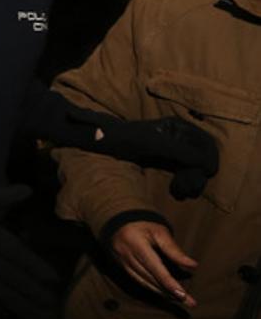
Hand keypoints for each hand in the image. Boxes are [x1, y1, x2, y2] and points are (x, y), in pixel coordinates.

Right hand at [0, 183, 57, 318]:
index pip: (18, 254)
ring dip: (18, 303)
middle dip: (33, 291)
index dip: (37, 267)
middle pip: (12, 278)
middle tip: (52, 304)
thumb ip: (6, 197)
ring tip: (36, 314)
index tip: (54, 279)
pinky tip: (7, 314)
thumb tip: (29, 190)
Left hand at [78, 111, 218, 198]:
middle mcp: (181, 137)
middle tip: (187, 189)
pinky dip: (184, 183)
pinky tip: (177, 190)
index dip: (208, 162)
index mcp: (181, 127)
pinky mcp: (168, 162)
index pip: (207, 145)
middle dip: (197, 175)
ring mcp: (176, 150)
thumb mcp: (157, 144)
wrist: (108, 144)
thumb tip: (209, 166)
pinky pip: (184, 174)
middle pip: (202, 159)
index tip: (203, 175)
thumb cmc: (129, 139)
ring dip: (192, 182)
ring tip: (180, 191)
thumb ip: (183, 152)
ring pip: (194, 169)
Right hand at [109, 220, 197, 306]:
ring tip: (181, 300)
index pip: (155, 268)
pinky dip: (153, 288)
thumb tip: (192, 265)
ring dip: (163, 293)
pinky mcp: (123, 268)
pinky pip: (139, 281)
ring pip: (145, 282)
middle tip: (189, 302)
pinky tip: (165, 294)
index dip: (169, 282)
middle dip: (170, 292)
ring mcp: (123, 263)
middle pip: (151, 278)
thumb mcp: (159, 232)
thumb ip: (174, 249)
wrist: (119, 224)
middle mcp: (127, 255)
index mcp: (136, 244)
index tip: (182, 295)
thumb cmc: (143, 226)